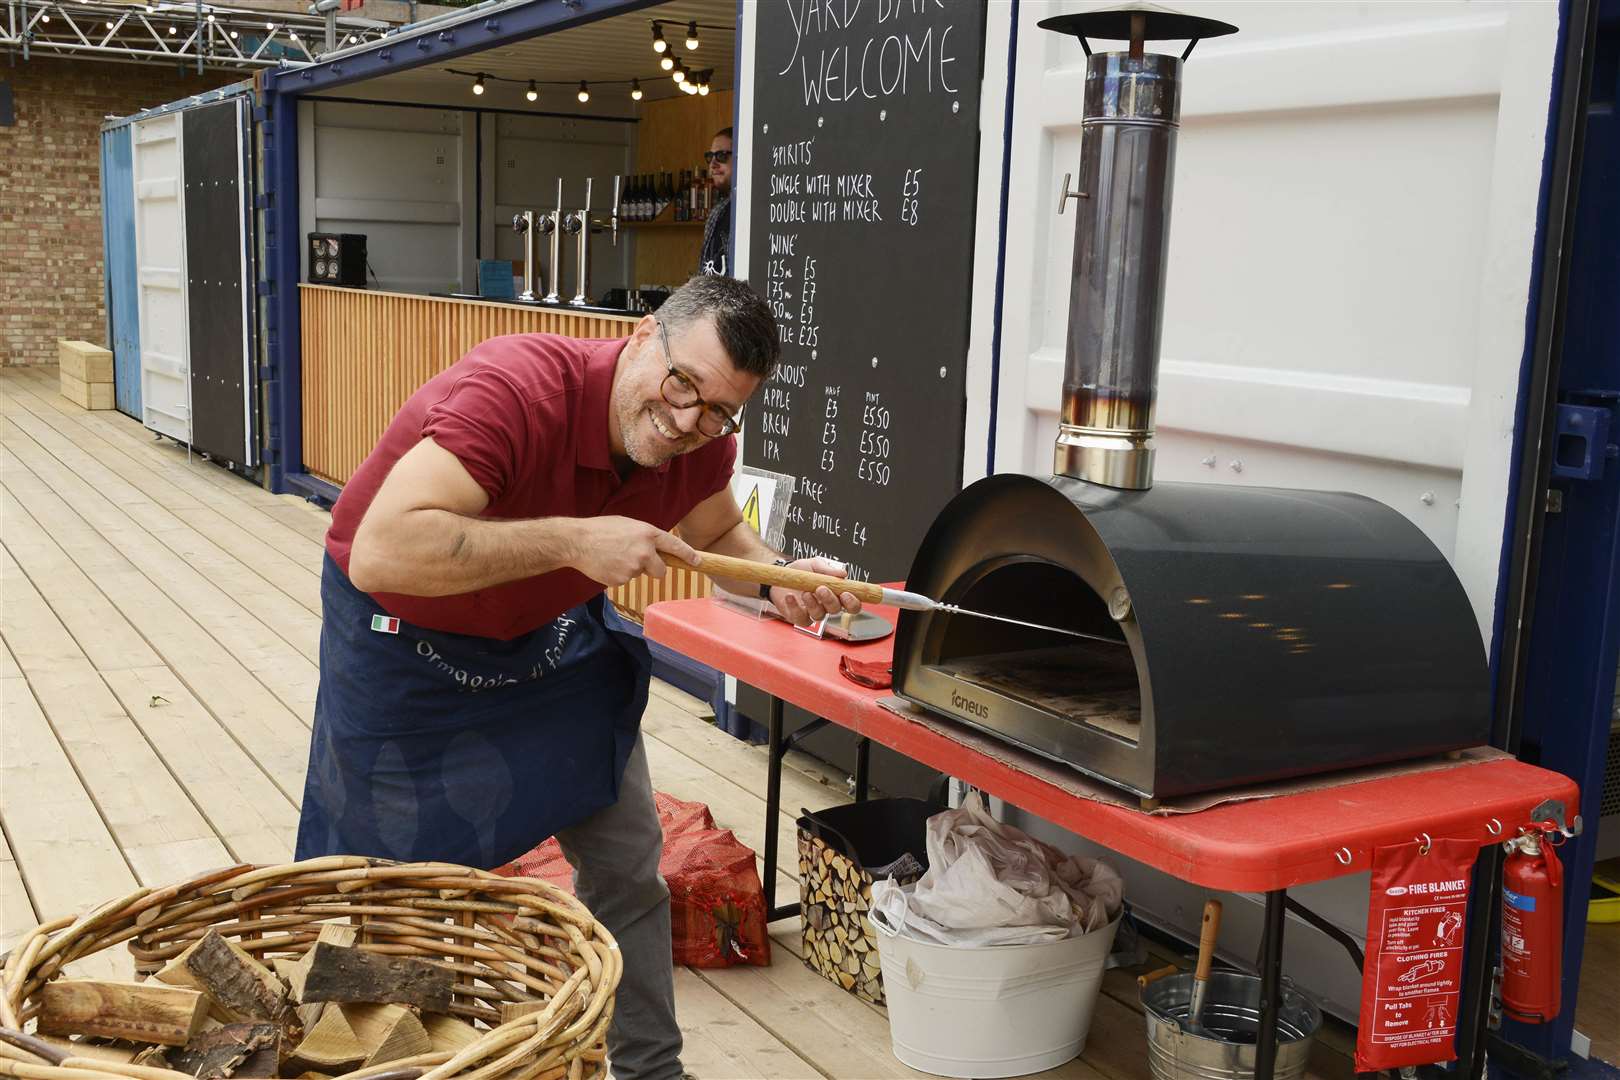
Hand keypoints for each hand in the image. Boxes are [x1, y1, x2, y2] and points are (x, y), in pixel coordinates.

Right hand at [570, 516, 697, 586]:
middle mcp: (645, 552)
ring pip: (640, 574)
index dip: (688, 556)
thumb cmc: (601, 529)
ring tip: (613, 556)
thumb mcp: (628, 525)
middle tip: (638, 560)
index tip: (698, 562)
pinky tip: (607, 564)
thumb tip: (656, 549)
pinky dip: (618, 574)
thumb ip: (645, 537)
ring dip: (631, 568)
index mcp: (648, 534)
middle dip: (654, 569)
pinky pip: (625, 580)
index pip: (675, 546)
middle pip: (661, 571)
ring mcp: (633, 568)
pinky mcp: (622, 580)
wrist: (577, 542)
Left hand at [769, 557, 862, 626]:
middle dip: (830, 600)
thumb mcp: (814, 565)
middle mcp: (826, 606)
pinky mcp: (798, 617)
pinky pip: (800, 618)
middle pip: (836, 610)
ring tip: (805, 592)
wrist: (781, 575)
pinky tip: (790, 597)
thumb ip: (828, 569)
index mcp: (835, 594)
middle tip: (821, 588)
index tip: (846, 594)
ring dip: (813, 604)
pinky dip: (795, 607)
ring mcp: (813, 613)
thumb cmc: (801, 571)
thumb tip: (843, 573)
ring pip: (819, 616)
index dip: (852, 603)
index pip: (851, 605)